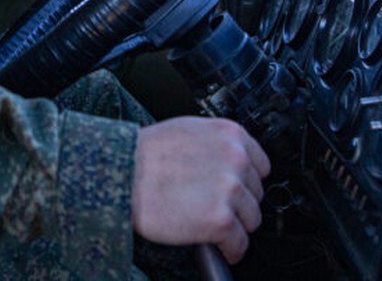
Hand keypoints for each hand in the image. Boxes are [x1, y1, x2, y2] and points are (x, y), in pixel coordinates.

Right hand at [131, 117, 269, 263]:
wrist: (120, 171)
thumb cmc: (144, 152)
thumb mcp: (188, 131)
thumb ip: (216, 145)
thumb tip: (230, 164)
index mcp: (230, 134)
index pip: (261, 165)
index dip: (245, 181)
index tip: (235, 190)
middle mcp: (236, 159)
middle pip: (256, 194)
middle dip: (238, 203)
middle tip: (213, 206)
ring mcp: (230, 189)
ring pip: (251, 219)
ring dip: (233, 225)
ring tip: (210, 224)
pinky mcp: (220, 219)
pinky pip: (239, 244)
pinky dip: (229, 250)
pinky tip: (217, 246)